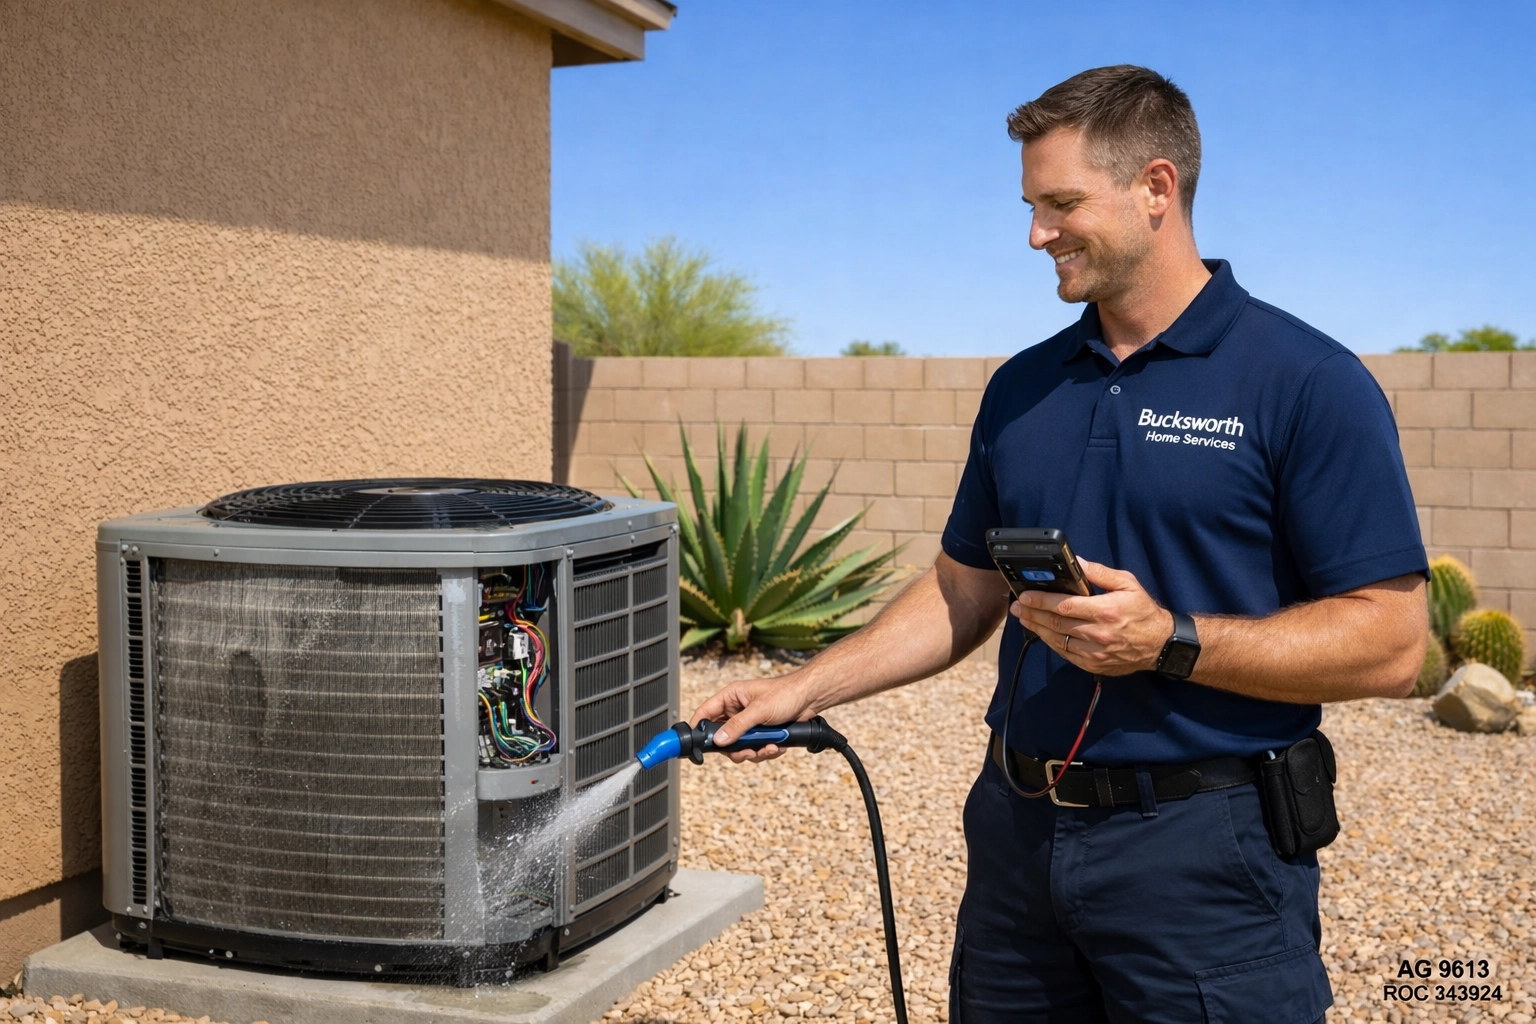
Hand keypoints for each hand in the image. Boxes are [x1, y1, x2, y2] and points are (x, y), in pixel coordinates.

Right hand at [689, 672, 819, 762]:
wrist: (810, 698)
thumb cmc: (786, 693)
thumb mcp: (759, 710)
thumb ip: (737, 726)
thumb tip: (719, 740)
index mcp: (731, 697)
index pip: (706, 712)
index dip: (699, 727)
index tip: (697, 744)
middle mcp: (737, 710)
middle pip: (722, 736)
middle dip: (736, 748)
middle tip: (747, 752)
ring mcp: (749, 723)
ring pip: (739, 747)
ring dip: (753, 752)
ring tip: (769, 748)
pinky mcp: (761, 733)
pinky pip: (755, 749)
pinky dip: (765, 751)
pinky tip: (777, 746)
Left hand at [1010, 559, 1173, 675]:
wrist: (1161, 645)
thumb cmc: (1143, 612)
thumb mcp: (1128, 584)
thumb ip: (1100, 573)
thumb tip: (1077, 562)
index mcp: (1104, 611)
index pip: (1064, 605)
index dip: (1041, 601)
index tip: (1025, 595)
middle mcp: (1097, 633)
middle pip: (1055, 623)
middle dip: (1031, 614)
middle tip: (1016, 607)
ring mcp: (1094, 652)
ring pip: (1057, 640)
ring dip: (1036, 628)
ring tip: (1023, 618)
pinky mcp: (1093, 665)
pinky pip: (1065, 654)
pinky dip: (1051, 643)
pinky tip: (1041, 633)